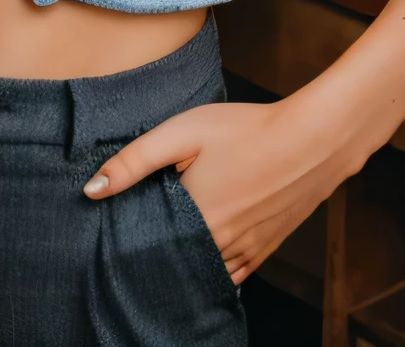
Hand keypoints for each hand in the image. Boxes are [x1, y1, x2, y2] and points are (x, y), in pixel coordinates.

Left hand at [82, 91, 367, 283]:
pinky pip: (232, 274)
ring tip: (169, 244)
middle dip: (156, 254)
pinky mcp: (266, 249)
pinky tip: (204, 253)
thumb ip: (135, 161)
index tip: (113, 232)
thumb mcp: (182, 133)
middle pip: (175, 263)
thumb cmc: (246, 130)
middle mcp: (220, 246)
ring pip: (204, 272)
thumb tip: (92, 190)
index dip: (130, 241)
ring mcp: (246, 252)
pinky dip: (214, 269)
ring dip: (185, 263)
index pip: (148, 248)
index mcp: (195, 221)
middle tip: (139, 237)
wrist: (313, 139)